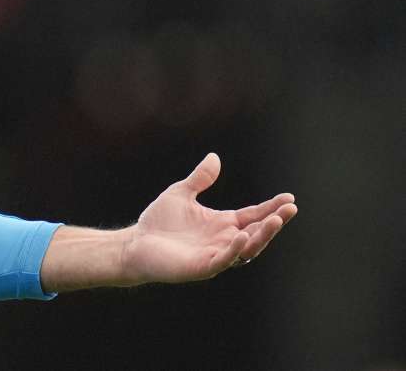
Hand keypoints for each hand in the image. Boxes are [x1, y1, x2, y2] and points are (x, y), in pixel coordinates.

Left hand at [121, 153, 296, 284]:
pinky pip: (223, 259)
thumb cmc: (158, 222)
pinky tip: (242, 236)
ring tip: (274, 221)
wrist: (135, 243)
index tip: (289, 199)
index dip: (271, 208)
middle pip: (257, 232)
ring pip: (246, 248)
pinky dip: (234, 249)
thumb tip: (214, 157)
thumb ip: (200, 178)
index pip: (253, 215)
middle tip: (290, 209)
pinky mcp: (201, 267)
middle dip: (274, 222)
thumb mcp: (181, 194)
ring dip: (262, 236)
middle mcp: (224, 240)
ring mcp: (214, 255)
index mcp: (223, 224)